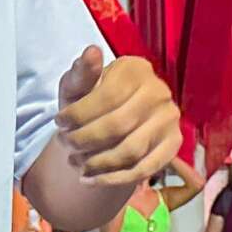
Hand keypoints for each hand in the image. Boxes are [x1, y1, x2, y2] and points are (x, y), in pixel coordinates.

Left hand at [54, 48, 181, 184]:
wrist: (114, 122)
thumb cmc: (91, 99)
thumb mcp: (78, 85)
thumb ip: (82, 73)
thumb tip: (91, 51)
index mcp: (136, 69)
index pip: (107, 97)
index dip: (78, 114)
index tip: (58, 124)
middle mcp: (159, 91)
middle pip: (118, 126)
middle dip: (85, 140)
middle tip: (66, 146)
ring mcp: (170, 119)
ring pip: (131, 151)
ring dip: (97, 163)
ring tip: (76, 164)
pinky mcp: (173, 144)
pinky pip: (143, 169)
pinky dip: (113, 179)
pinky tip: (90, 180)